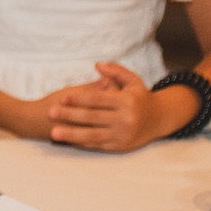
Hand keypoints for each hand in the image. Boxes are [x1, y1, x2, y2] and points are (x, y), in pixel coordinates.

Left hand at [46, 63, 179, 151]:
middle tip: (50, 113)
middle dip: (69, 115)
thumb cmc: (141, 97)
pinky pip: (97, 145)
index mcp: (126, 101)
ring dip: (71, 134)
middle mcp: (125, 119)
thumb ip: (116, 71)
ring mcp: (122, 135)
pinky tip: (67, 140)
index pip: (98, 100)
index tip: (62, 98)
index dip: (79, 99)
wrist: (160, 119)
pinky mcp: (120, 146)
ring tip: (53, 133)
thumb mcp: (133, 81)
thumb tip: (97, 64)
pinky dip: (82, 142)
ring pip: (92, 135)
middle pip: (92, 117)